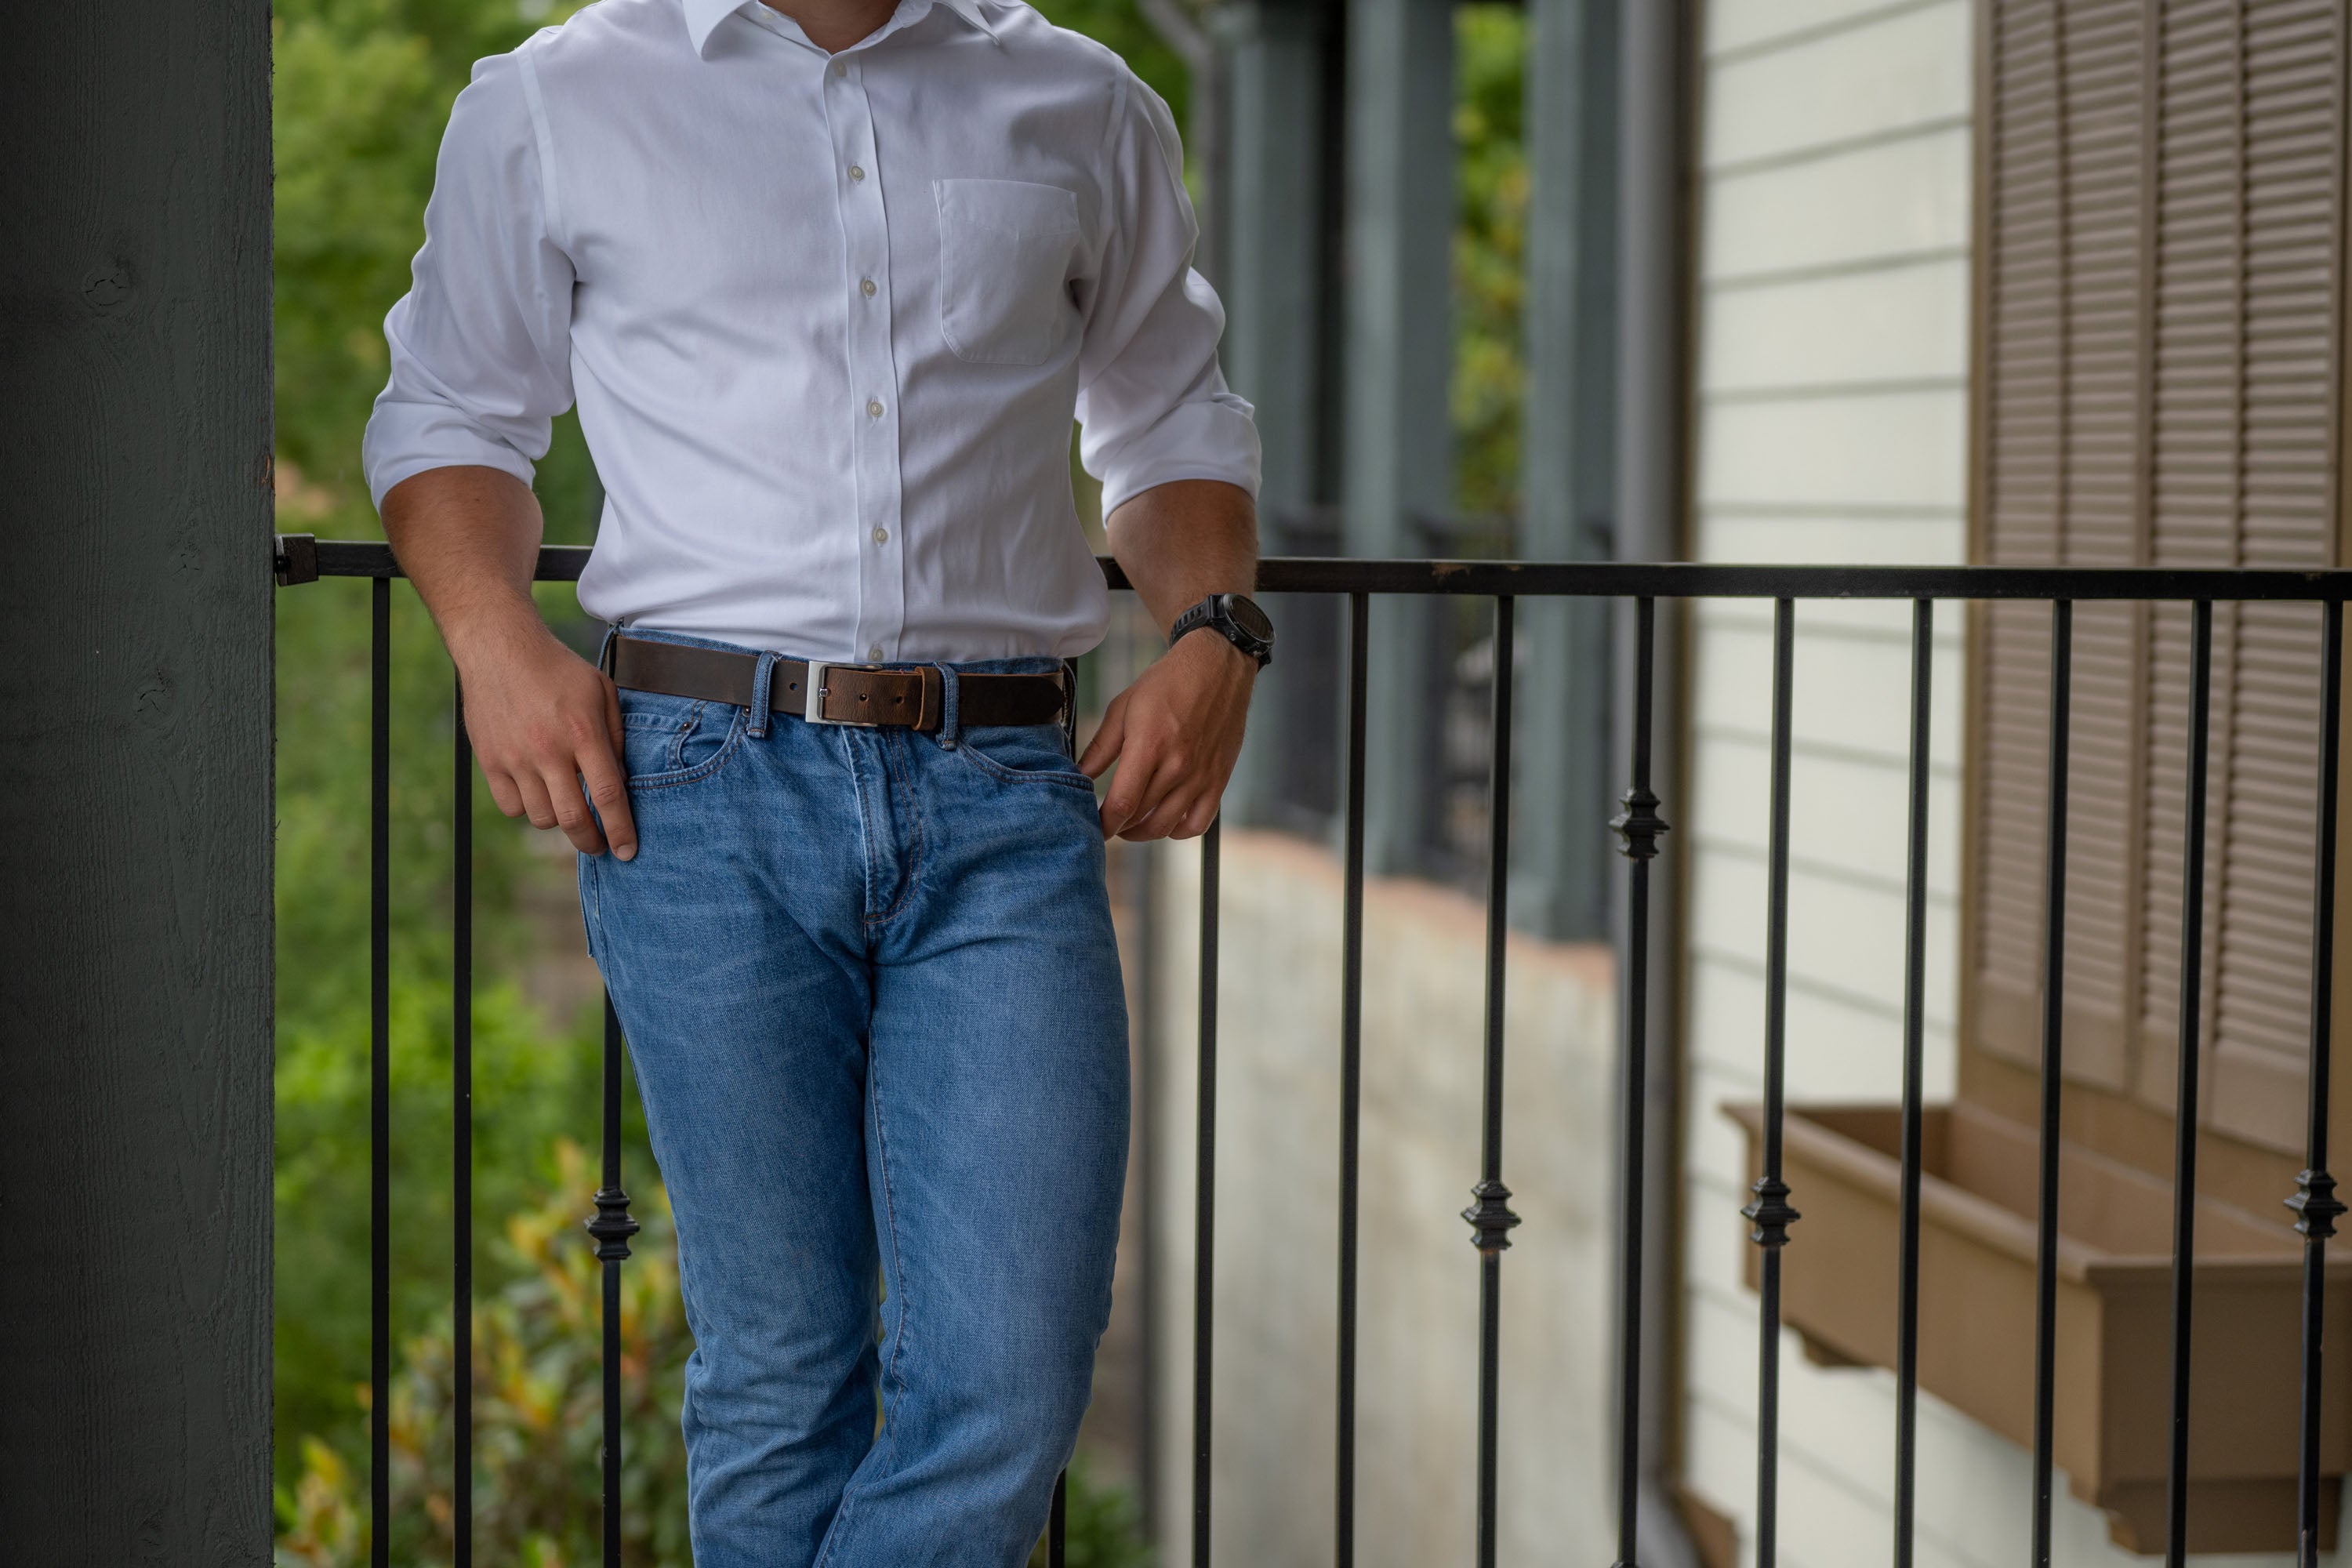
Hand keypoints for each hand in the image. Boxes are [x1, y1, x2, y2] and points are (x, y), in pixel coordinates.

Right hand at [453, 619, 637, 859]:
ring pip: (541, 817)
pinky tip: (537, 792)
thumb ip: (615, 736)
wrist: (499, 648)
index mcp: (582, 733)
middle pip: (574, 819)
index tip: (628, 852)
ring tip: (567, 804)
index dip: (621, 830)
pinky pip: (512, 807)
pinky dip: (527, 808)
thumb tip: (621, 782)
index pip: (608, 795)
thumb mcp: (601, 691)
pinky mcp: (489, 761)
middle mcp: (548, 751)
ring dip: (559, 820)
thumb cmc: (558, 670)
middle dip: (592, 842)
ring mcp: (515, 759)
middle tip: (601, 847)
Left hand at [1080, 629, 1256, 840]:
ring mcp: (1200, 776)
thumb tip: (1078, 776)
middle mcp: (1177, 766)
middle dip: (1118, 826)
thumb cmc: (1166, 684)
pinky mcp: (1219, 780)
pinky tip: (1165, 821)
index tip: (1093, 825)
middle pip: (1140, 817)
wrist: (1216, 668)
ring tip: (1130, 824)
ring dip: (1142, 833)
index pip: (1122, 803)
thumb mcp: (1123, 708)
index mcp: (1149, 746)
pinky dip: (1178, 831)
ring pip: (1166, 826)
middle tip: (1107, 820)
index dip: (1104, 823)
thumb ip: (1100, 747)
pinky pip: (1198, 823)